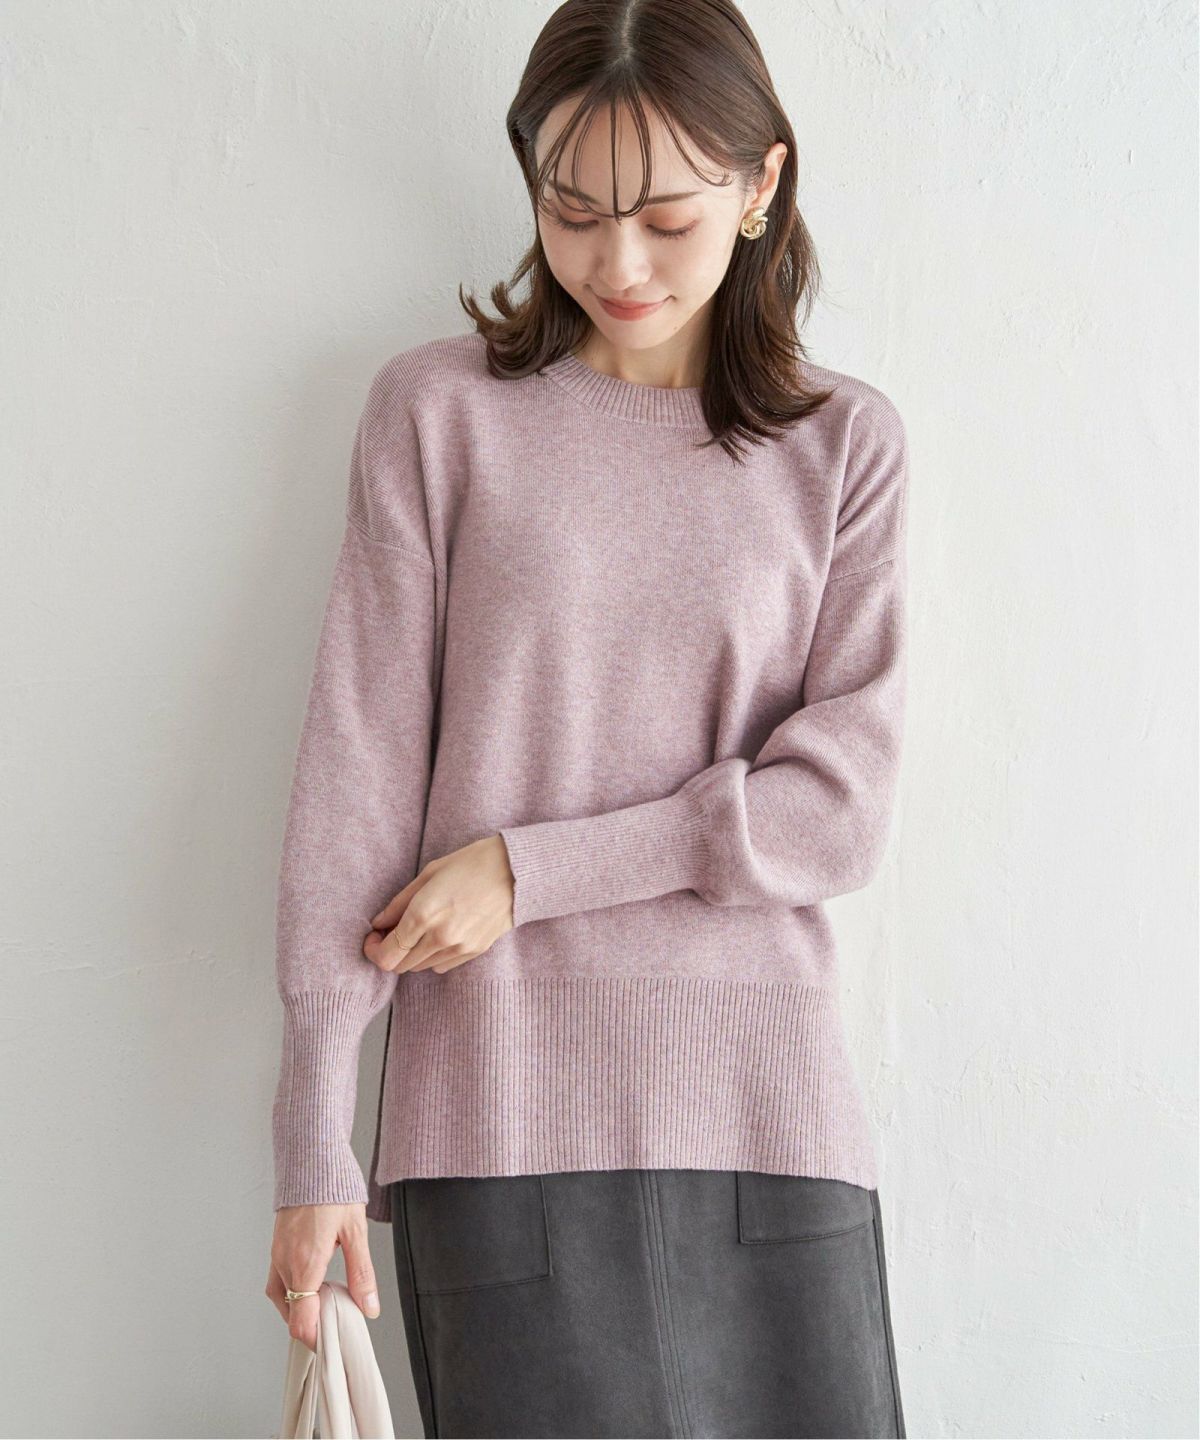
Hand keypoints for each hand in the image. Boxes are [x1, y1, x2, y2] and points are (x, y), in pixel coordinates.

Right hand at [266, 1203, 380, 1352]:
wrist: (311, 1160)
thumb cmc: (334, 1191)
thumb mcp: (356, 1231)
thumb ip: (362, 1273)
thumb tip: (369, 1307)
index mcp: (306, 1264)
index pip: (301, 1321)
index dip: (315, 1340)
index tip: (331, 1343)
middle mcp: (285, 1263)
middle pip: (291, 1314)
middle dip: (312, 1324)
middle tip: (337, 1320)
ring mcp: (277, 1255)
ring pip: (282, 1300)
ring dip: (301, 1309)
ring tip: (327, 1303)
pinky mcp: (275, 1248)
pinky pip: (277, 1283)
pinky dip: (292, 1293)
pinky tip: (311, 1285)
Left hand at [364, 834, 514, 975]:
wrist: (516, 872)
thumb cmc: (471, 864)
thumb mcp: (428, 874)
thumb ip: (399, 904)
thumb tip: (379, 924)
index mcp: (423, 915)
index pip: (387, 955)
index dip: (373, 950)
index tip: (374, 938)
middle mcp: (439, 938)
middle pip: (400, 966)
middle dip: (390, 951)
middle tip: (392, 931)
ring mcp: (459, 948)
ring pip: (420, 968)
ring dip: (411, 954)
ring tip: (418, 930)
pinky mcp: (474, 952)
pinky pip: (441, 966)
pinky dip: (432, 956)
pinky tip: (439, 934)